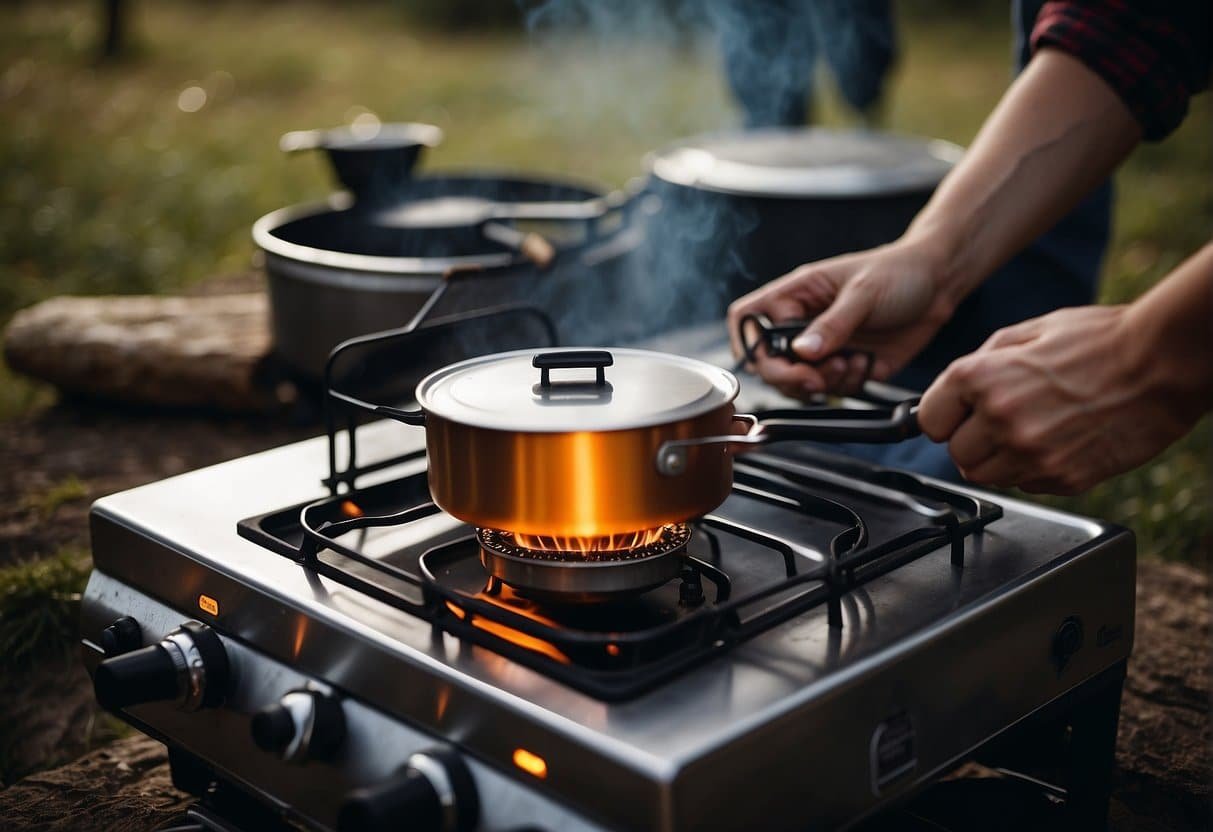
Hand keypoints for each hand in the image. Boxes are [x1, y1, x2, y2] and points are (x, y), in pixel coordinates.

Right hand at [726, 238, 955, 398]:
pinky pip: (833, 390)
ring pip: (799, 383)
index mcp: (796, 295)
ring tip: (848, 364)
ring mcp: (824, 348)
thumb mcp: (863, 293)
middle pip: (770, 362)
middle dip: (790, 377)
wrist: (939, 284)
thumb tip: (801, 351)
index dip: (749, 344)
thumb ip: (833, 324)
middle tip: (814, 379)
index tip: (769, 361)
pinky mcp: (846, 366)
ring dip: (822, 383)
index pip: (750, 322)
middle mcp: (803, 323)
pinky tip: (865, 364)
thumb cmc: (898, 272)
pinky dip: (847, 385)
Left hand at [917, 304, 1199, 493]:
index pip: (928, 421)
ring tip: (1032, 429)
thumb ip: (982, 362)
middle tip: (1002, 419)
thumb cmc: (1101, 340)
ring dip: (999, 458)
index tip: (957, 414)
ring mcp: (1031, 453)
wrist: (1164, 363)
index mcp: (981, 378)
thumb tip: (951, 391)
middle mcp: (999, 419)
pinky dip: (1033, 469)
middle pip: (956, 453)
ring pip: (986, 475)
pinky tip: (1058, 440)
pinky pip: (1026, 485)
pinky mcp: (1062, 478)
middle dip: (973, 438)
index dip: (944, 415)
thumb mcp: (1030, 332)